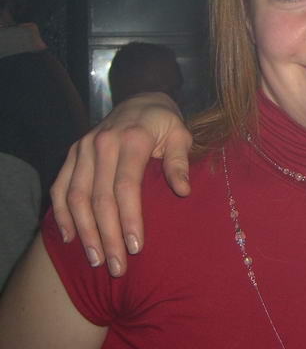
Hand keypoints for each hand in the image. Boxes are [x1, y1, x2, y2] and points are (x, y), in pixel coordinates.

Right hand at [50, 92, 192, 276]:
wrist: (141, 99)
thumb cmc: (165, 123)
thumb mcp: (181, 135)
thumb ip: (179, 162)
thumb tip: (183, 191)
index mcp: (132, 139)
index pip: (126, 186)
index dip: (129, 219)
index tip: (136, 248)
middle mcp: (102, 143)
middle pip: (100, 198)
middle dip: (108, 235)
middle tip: (116, 267)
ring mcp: (83, 148)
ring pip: (76, 197)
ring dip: (84, 232)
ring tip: (96, 260)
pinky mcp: (72, 153)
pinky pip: (60, 187)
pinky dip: (62, 214)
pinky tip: (70, 238)